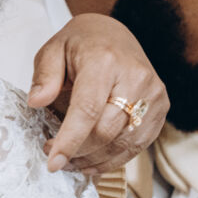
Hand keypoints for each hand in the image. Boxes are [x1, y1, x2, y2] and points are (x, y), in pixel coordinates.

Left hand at [29, 13, 167, 175]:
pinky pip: (138, 145)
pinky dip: (114, 160)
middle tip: (54, 156)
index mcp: (105, 61)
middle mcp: (136, 78)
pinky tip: (92, 162)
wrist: (115, 34)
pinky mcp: (160, 108)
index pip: (88, 110)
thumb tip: (36, 102)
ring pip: (124, 144)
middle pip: (107, 132)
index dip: (70, 140)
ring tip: (71, 162)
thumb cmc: (82, 44)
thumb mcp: (53, 50)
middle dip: (78, 152)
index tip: (53, 162)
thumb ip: (45, 76)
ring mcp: (153, 94)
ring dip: (94, 160)